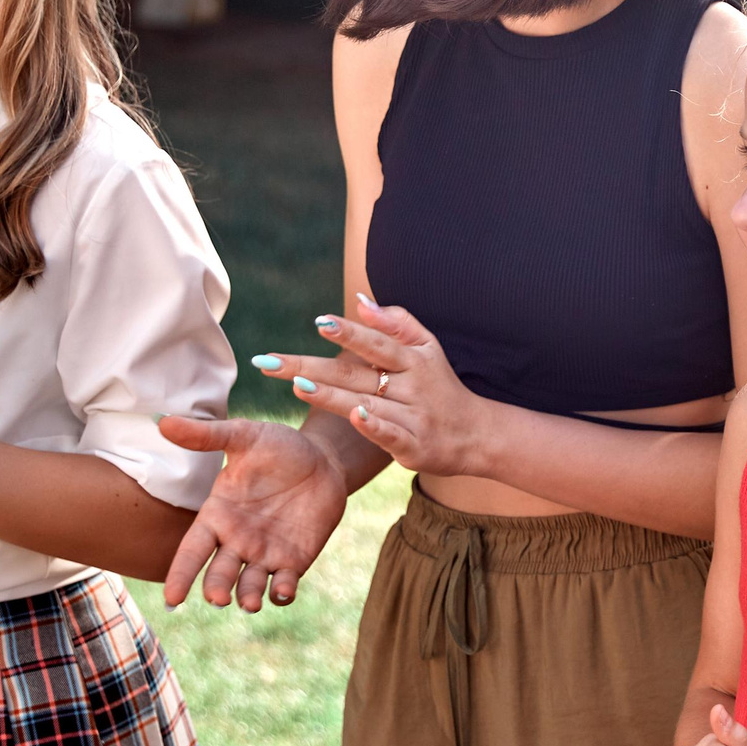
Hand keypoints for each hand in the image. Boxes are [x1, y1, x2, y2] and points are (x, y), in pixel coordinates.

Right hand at [158, 416, 349, 611]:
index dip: (181, 574)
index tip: (172, 599)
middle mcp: (236, 540)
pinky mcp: (294, 560)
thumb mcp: (244, 436)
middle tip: (219, 597)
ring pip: (249, 586)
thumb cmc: (278, 447)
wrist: (323, 458)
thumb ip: (207, 436)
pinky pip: (283, 584)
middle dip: (217, 588)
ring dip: (247, 597)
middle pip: (219, 573)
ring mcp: (265, 553)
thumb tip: (164, 422)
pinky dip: (282, 592)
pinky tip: (282, 589)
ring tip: (248, 603)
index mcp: (217, 516)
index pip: (192, 551)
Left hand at [259, 295, 493, 479]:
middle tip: (268, 361)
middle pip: (355, 373)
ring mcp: (413, 416)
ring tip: (296, 384)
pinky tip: (354, 416)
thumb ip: (397, 323)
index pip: (375, 343)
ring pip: (366, 402)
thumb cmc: (441, 387)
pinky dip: (373, 425)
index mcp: (413, 358)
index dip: (349, 332)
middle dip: (310, 365)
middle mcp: (412, 385)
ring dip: (331, 394)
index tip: (318, 322)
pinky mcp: (414, 446)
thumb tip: (360, 300)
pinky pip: (391, 434)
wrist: (478, 434)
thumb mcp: (428, 348)